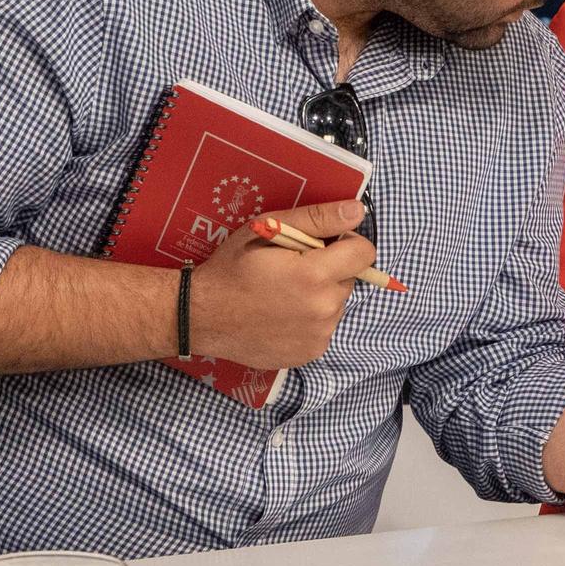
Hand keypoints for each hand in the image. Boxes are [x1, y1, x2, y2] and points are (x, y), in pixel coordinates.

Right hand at [188, 199, 376, 368]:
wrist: (200, 316)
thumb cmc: (231, 268)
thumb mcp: (268, 230)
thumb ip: (317, 219)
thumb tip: (358, 211)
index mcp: (315, 275)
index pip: (364, 253)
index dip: (347, 244)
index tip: (323, 245)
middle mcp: (323, 308)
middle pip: (350, 278)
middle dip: (330, 270)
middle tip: (293, 270)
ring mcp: (318, 335)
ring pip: (337, 304)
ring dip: (321, 296)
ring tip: (283, 294)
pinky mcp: (310, 353)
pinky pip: (325, 328)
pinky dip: (311, 320)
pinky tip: (282, 315)